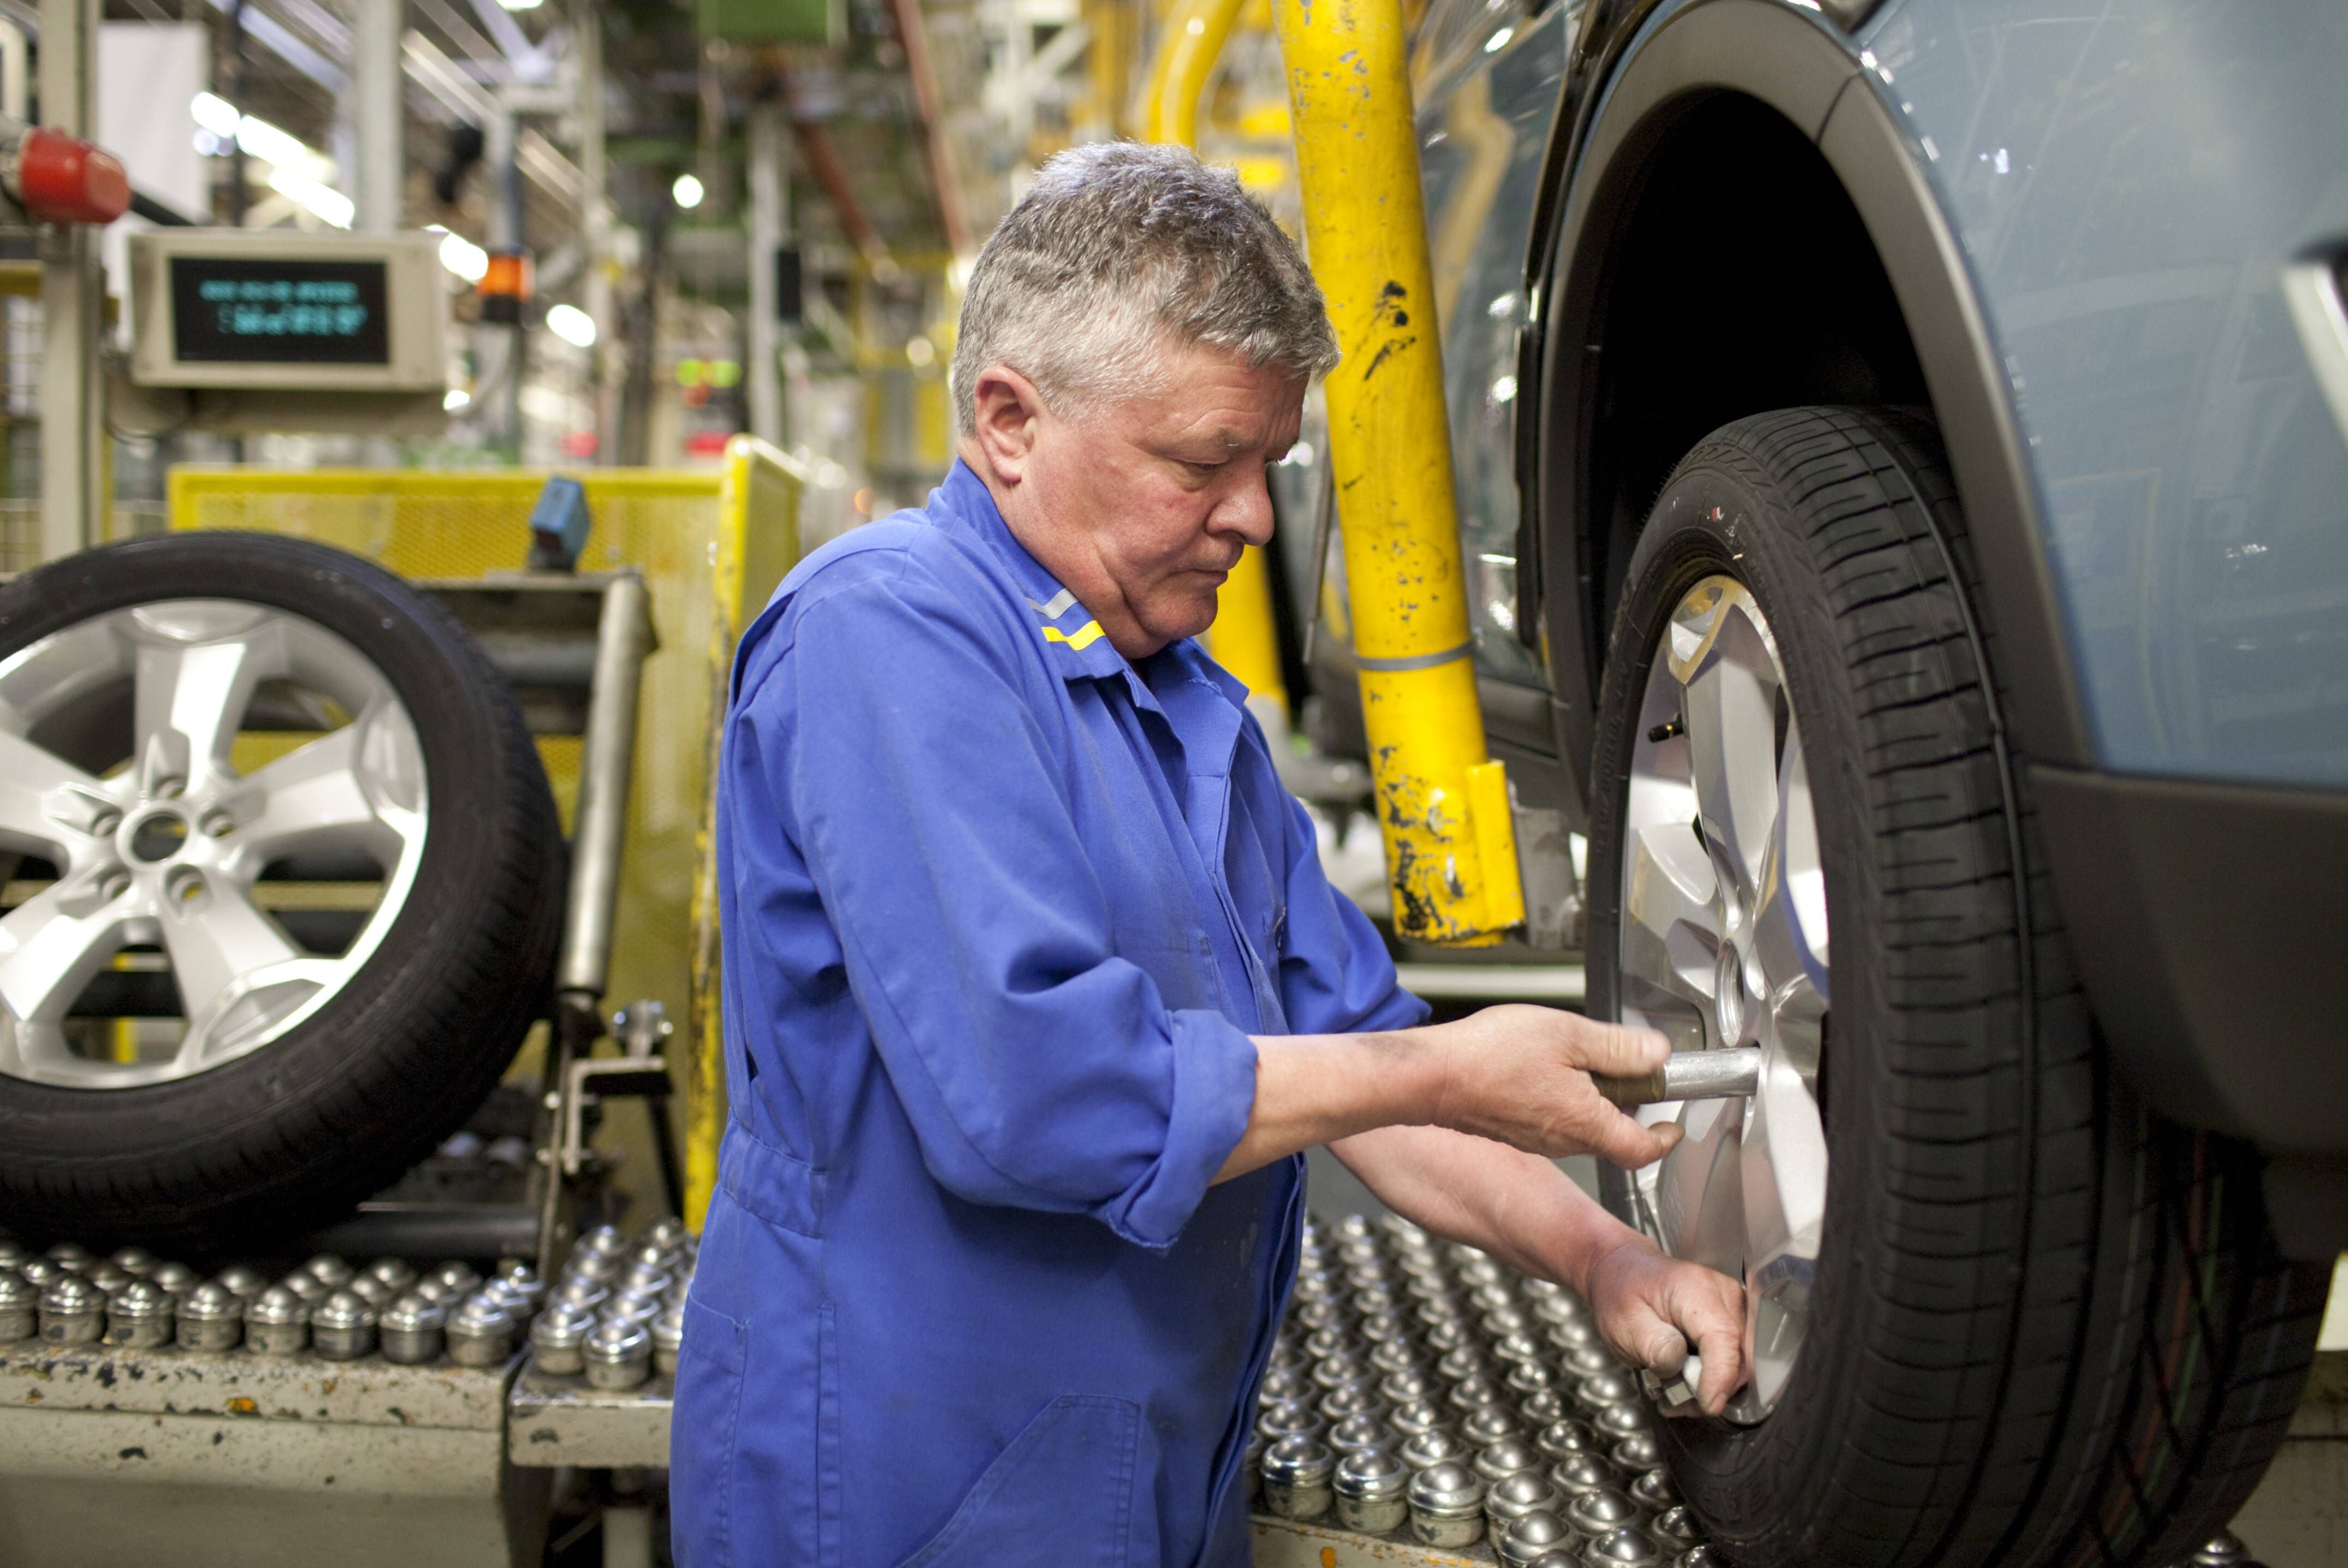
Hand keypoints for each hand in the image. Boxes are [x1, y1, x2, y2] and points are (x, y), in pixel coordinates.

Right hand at [1425, 1005, 1683, 1168]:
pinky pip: (1552, 1120)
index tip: (1674, 1123)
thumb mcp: (1568, 1035)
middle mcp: (1564, 1141)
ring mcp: (1536, 1138)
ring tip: (1576, 1056)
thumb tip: (1658, 1054)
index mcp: (1586, 1122)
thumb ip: (1619, 1046)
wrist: (1431, 1077)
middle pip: (1613, 1133)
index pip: (1642, 1148)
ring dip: (1592, 1097)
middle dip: (1628, 1103)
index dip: (1665, 1138)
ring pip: (1581, 1125)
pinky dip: (1562, 1098)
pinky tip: (1542, 1066)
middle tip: (1626, 1065)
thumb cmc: (1491, 1057)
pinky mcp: (1514, 1130)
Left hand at [1585, 1235, 1748, 1416]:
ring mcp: (1732, 1308)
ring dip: (1711, 1388)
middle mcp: (1724, 1295)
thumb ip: (1651, 1342)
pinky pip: (1734, 1360)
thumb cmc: (1622, 1293)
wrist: (1624, 1274)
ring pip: (1741, 1363)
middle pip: (1739, 1355)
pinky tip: (1684, 1384)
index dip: (1720, 1375)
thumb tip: (1677, 1363)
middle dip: (1712, 1388)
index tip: (1708, 1404)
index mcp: (1695, 1289)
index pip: (1722, 1336)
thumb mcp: (1623, 1321)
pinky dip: (1712, 1380)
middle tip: (1674, 1401)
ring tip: (1674, 1394)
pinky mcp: (1733, 1322)